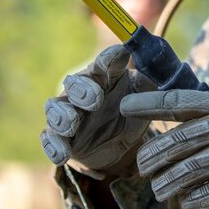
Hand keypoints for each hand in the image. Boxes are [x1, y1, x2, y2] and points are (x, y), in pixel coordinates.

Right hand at [40, 44, 153, 173]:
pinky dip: (53, 146)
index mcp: (104, 76)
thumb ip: (151, 81)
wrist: (120, 144)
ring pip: (55, 108)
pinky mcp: (62, 138)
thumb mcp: (145, 96)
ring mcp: (69, 114)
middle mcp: (81, 91)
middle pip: (74, 83)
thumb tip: (160, 64)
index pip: (105, 62)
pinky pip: (49, 139)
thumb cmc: (130, 110)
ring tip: (71, 124)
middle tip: (95, 100)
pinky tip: (61, 154)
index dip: (110, 58)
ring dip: (61, 115)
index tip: (121, 55)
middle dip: (82, 90)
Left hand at [120, 90, 208, 208]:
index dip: (149, 105)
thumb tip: (186, 117)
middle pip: (177, 142)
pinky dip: (195, 200)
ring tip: (158, 189)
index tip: (124, 107)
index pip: (179, 103)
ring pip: (188, 171)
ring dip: (168, 182)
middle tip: (140, 163)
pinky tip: (186, 204)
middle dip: (153, 155)